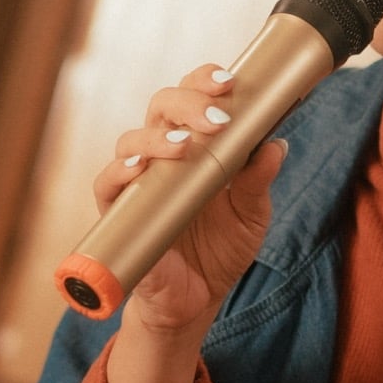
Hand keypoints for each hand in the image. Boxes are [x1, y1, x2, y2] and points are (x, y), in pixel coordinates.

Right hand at [88, 63, 284, 336]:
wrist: (195, 302)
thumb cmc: (221, 250)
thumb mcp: (251, 215)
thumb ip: (258, 179)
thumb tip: (276, 143)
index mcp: (198, 145)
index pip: (194, 96)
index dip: (205, 80)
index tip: (231, 82)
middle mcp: (164, 155)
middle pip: (162, 106)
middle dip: (188, 102)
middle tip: (217, 117)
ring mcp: (139, 182)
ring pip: (133, 139)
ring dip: (158, 136)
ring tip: (186, 145)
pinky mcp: (119, 214)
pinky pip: (107, 184)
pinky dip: (120, 171)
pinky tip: (140, 169)